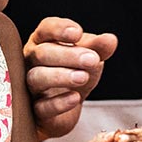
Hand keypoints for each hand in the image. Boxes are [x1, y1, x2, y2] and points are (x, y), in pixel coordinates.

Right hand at [24, 17, 118, 138]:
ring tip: (83, 77)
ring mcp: (30, 86)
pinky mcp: (35, 111)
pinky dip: (58, 103)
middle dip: (67, 55)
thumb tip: (110, 39)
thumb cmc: (75, 73)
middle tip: (92, 59)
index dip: (59, 29)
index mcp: (43, 42)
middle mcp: (31, 61)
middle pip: (41, 53)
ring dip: (61, 76)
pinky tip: (75, 98)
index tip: (78, 33)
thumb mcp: (89, 58)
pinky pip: (41, 107)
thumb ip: (99, 48)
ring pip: (36, 78)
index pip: (45, 29)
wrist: (67, 106)